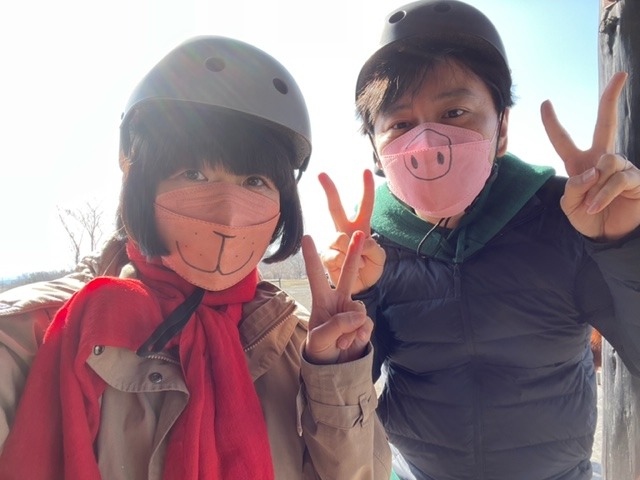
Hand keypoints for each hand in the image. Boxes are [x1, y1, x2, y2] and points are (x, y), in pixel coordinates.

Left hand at [302, 232, 372, 364]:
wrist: (335, 369)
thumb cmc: (320, 350)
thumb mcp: (320, 339)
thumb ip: (338, 324)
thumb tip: (359, 313)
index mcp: (321, 300)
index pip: (316, 275)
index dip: (311, 256)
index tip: (306, 237)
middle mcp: (337, 301)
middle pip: (348, 274)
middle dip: (354, 254)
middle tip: (360, 233)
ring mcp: (352, 311)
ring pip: (359, 309)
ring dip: (351, 328)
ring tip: (342, 341)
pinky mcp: (364, 323)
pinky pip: (367, 323)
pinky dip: (360, 335)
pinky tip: (353, 342)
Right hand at [318, 170, 384, 293]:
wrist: (360, 288)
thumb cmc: (370, 268)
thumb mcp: (380, 257)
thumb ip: (374, 248)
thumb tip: (359, 240)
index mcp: (361, 227)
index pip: (365, 205)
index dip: (366, 189)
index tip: (366, 171)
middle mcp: (344, 231)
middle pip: (335, 208)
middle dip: (329, 190)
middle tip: (321, 174)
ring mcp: (333, 243)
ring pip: (338, 238)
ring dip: (351, 252)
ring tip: (359, 264)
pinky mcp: (326, 257)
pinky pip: (333, 256)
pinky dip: (344, 264)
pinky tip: (349, 269)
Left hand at [541, 71, 639, 239]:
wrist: (608, 237)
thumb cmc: (588, 218)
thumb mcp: (570, 206)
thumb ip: (572, 188)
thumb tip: (590, 171)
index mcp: (580, 164)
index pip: (563, 140)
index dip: (553, 123)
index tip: (545, 103)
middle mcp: (601, 159)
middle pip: (606, 123)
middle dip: (611, 98)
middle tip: (621, 75)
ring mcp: (620, 166)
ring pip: (605, 162)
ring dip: (595, 186)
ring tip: (592, 204)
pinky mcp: (635, 178)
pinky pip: (617, 178)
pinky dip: (604, 193)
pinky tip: (598, 205)